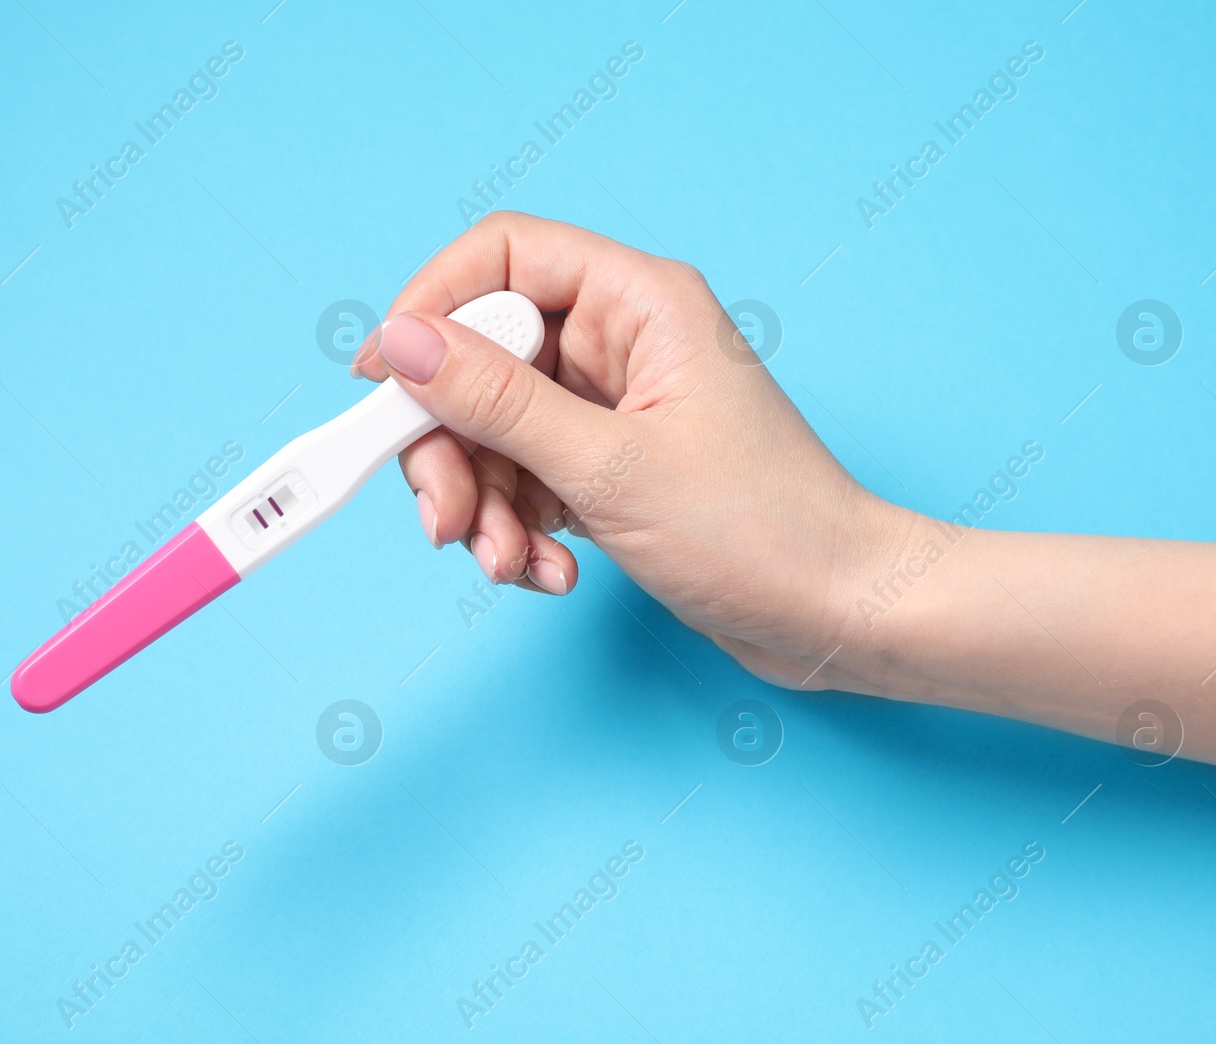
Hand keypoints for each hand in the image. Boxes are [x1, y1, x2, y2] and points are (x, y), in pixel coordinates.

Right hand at [352, 212, 902, 690]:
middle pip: (483, 360)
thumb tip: (404, 343)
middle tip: (446, 520)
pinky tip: (550, 573)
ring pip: (496, 432)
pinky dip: (520, 530)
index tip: (379, 380)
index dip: (430, 307)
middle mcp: (622, 342)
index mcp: (638, 303)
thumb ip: (498, 403)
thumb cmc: (761, 529)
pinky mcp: (611, 467)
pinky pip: (527, 480)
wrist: (835, 615)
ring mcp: (614, 408)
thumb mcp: (609, 468)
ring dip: (487, 507)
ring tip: (511, 565)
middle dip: (453, 448)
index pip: (503, 256)